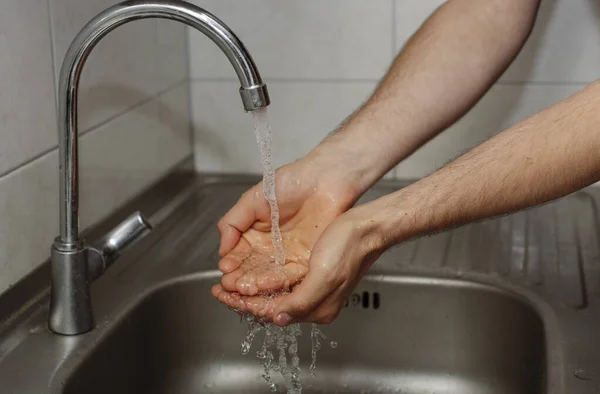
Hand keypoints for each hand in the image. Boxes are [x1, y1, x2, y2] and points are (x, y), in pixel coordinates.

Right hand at [212, 153, 359, 303]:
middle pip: (251, 270)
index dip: (231, 263)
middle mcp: (270, 249)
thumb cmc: (292, 181)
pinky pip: (290, 276)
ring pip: (268, 277)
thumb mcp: (253, 199)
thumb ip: (232, 222)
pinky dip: (278, 282)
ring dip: (256, 284)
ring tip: (245, 287)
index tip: (225, 269)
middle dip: (240, 278)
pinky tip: (265, 284)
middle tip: (231, 284)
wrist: (325, 178)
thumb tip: (222, 250)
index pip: (238, 255)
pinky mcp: (307, 261)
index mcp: (255, 235)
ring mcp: (288, 257)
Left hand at [213, 202, 389, 324]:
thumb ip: (300, 302)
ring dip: (251, 287)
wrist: (367, 227)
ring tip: (230, 281)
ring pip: (273, 292)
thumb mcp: (324, 277)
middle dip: (243, 298)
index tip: (223, 295)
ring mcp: (312, 287)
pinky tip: (252, 271)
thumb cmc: (350, 249)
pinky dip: (263, 277)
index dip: (244, 304)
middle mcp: (313, 301)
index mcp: (317, 308)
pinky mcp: (312, 271)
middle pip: (270, 304)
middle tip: (220, 289)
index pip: (271, 312)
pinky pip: (281, 280)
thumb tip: (278, 319)